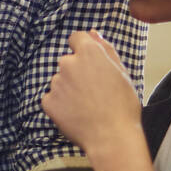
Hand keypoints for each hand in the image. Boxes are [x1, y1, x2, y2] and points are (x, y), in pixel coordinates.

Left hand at [41, 30, 141, 154]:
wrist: (112, 137)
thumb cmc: (123, 106)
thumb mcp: (122, 73)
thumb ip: (106, 49)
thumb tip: (93, 33)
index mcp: (89, 52)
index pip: (77, 38)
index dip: (84, 50)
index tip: (91, 64)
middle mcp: (68, 63)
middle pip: (68, 61)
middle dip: (77, 72)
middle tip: (94, 91)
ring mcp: (56, 83)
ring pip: (60, 81)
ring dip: (69, 89)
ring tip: (87, 106)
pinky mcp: (48, 101)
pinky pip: (52, 98)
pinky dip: (61, 105)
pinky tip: (76, 114)